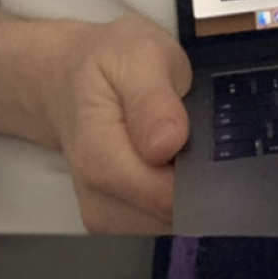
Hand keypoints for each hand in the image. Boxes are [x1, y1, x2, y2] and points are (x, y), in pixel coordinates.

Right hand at [42, 13, 192, 233]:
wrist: (70, 79)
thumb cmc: (108, 63)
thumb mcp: (138, 55)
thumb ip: (152, 99)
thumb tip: (167, 144)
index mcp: (97, 155)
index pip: (162, 196)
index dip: (199, 171)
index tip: (207, 135)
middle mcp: (95, 198)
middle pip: (171, 212)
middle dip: (196, 175)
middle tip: (192, 126)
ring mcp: (103, 216)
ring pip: (170, 220)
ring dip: (186, 184)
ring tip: (176, 138)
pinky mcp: (114, 223)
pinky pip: (162, 220)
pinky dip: (174, 192)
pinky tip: (166, 158)